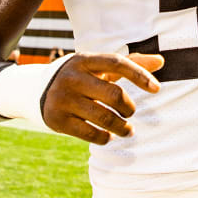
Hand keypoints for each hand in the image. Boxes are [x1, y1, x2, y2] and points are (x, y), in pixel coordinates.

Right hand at [41, 53, 162, 144]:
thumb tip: (161, 61)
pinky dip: (104, 137)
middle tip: (130, 114)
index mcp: (85, 60)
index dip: (139, 75)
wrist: (36, 90)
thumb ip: (129, 63)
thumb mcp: (99, 66)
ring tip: (128, 131)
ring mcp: (63, 99)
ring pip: (104, 117)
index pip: (117, 63)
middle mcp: (72, 77)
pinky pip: (89, 133)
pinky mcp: (57, 119)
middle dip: (128, 108)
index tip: (157, 89)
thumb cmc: (81, 77)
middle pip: (113, 94)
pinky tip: (108, 136)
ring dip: (121, 127)